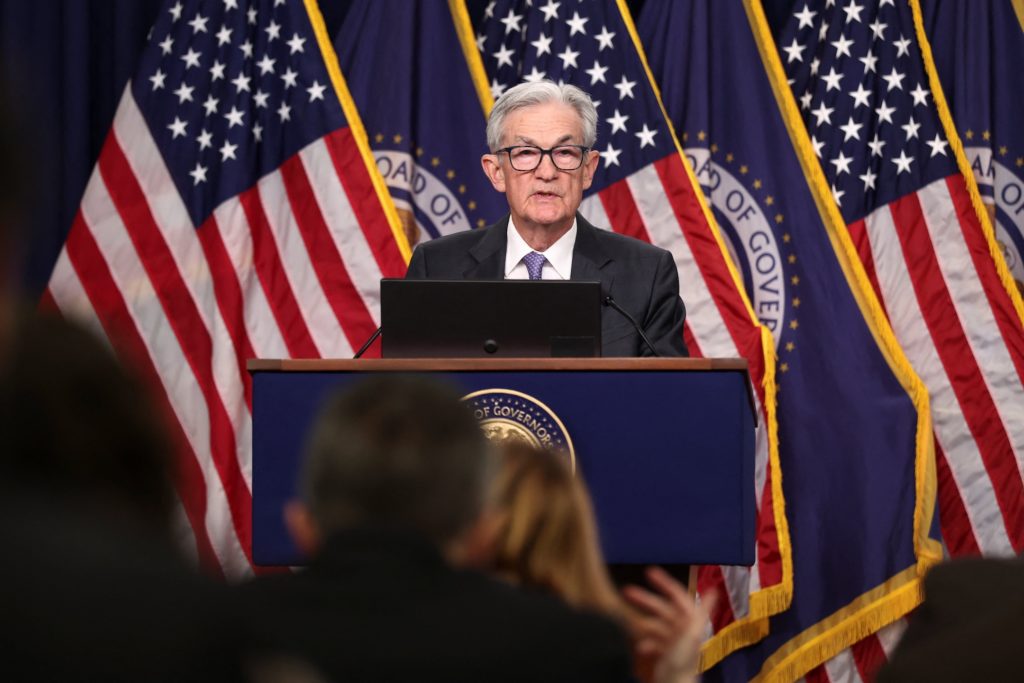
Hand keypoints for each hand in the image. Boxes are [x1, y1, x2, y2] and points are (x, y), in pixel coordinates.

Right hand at [622, 566, 715, 682]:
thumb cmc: (682, 660)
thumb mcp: (691, 633)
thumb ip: (700, 612)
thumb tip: (714, 591)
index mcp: (690, 620)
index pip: (677, 595)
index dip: (664, 583)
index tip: (648, 572)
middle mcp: (683, 628)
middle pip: (662, 608)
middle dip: (644, 599)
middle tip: (626, 590)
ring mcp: (674, 641)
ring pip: (655, 624)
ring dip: (642, 622)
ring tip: (628, 621)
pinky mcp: (666, 653)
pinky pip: (653, 641)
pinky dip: (646, 641)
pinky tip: (641, 646)